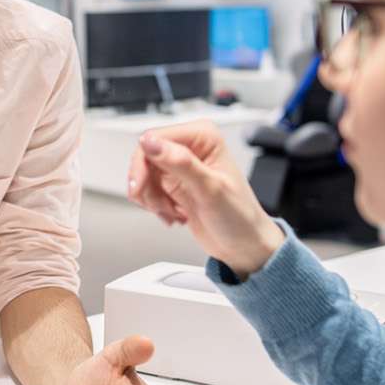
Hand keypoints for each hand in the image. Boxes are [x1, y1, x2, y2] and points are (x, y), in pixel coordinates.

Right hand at [127, 121, 285, 277]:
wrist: (243, 246)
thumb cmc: (240, 217)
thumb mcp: (210, 189)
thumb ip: (180, 163)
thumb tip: (151, 143)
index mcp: (203, 138)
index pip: (156, 138)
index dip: (143, 162)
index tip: (140, 185)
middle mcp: (191, 148)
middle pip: (145, 156)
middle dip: (146, 185)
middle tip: (156, 205)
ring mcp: (181, 166)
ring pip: (143, 175)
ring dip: (151, 198)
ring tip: (172, 212)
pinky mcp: (174, 184)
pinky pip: (148, 189)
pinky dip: (154, 205)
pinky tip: (174, 214)